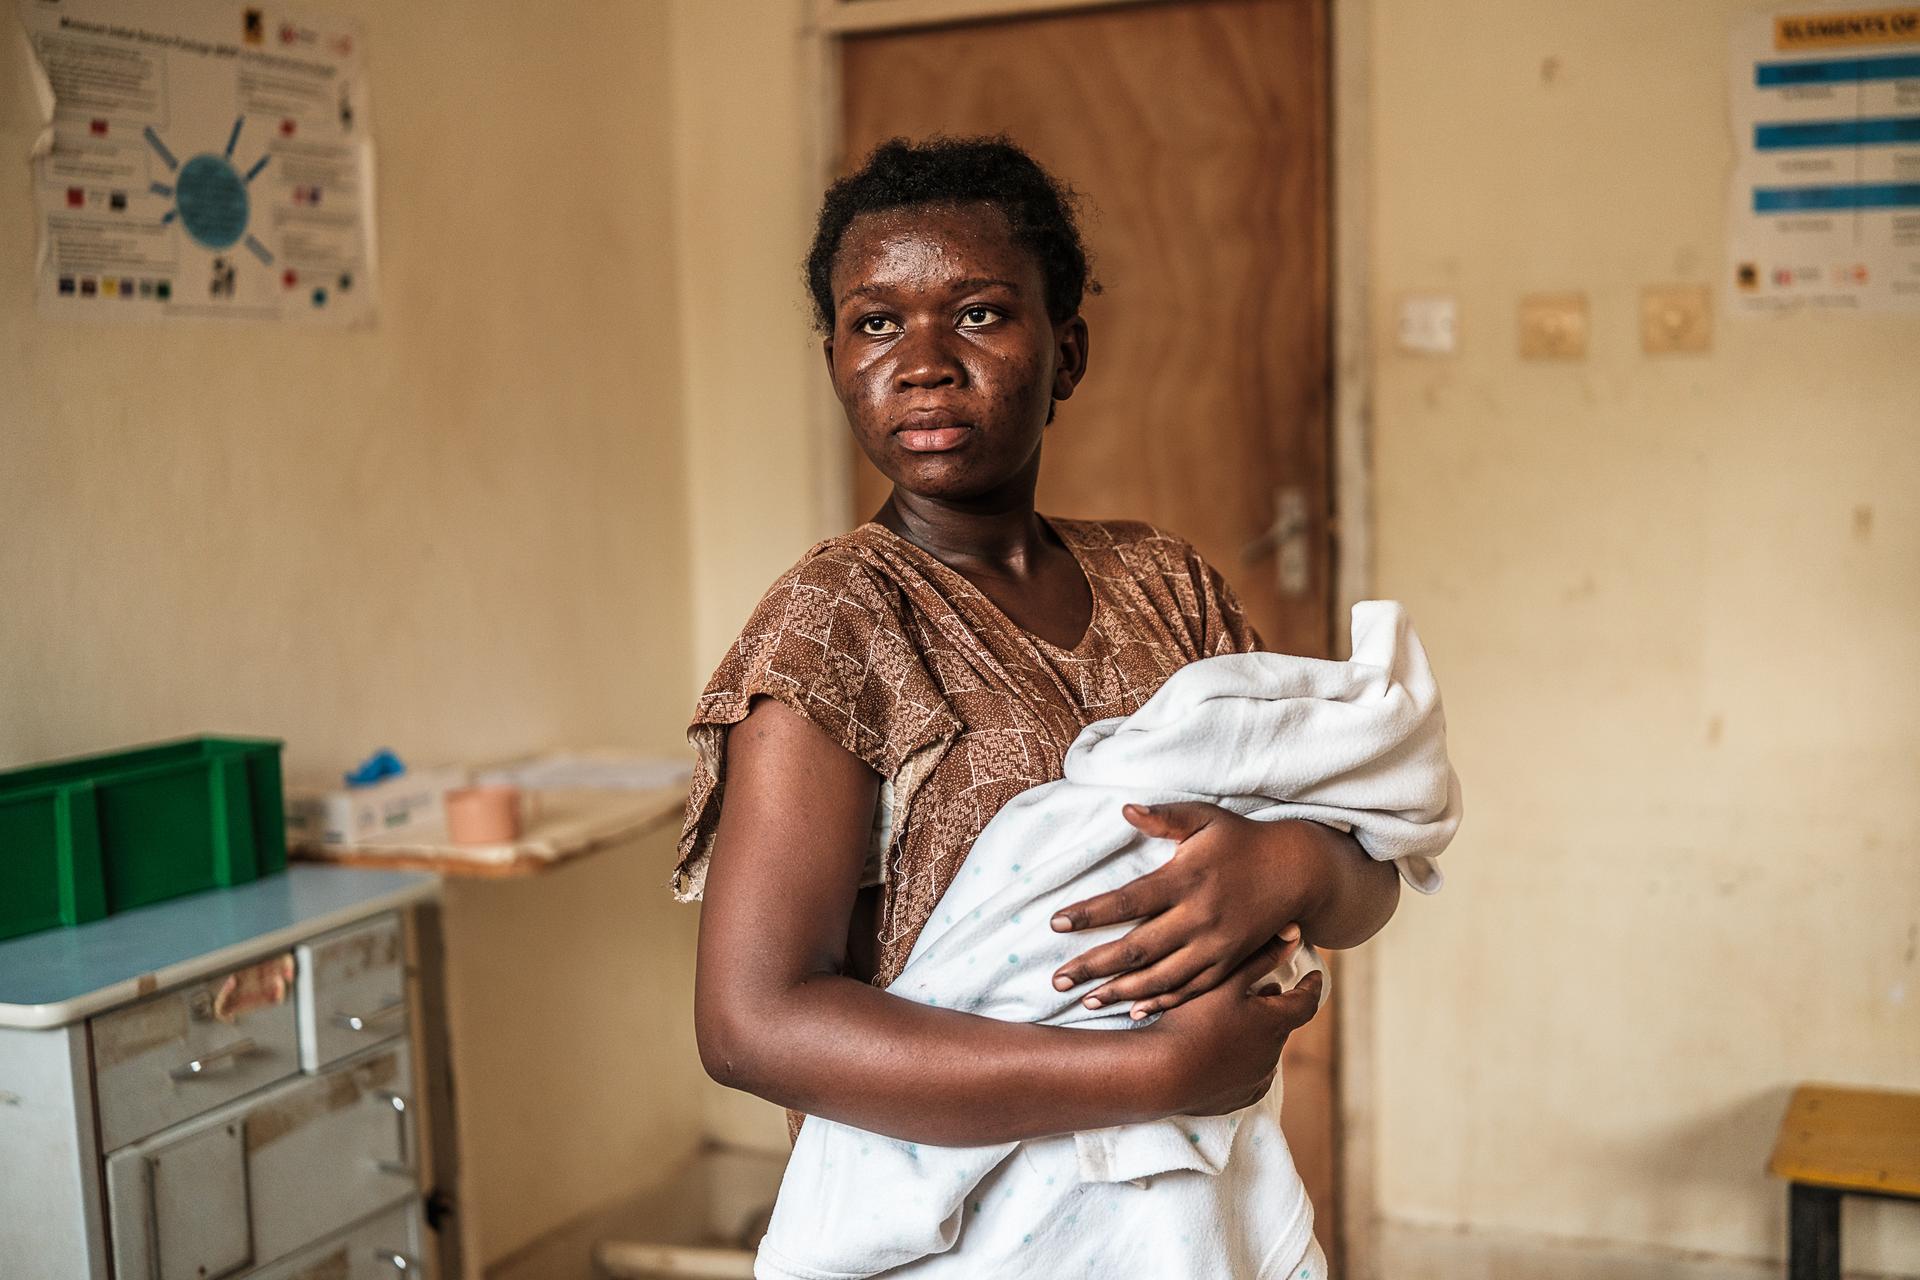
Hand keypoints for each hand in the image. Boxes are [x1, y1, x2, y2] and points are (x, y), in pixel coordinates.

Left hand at [1050, 802, 1330, 1018]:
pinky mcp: (1229, 962)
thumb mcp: (1205, 818)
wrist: (1297, 871)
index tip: (1056, 922)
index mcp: (1185, 879)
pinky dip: (1162, 1002)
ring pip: (1161, 977)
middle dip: (1094, 966)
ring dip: (1121, 992)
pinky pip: (1191, 989)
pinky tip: (1134, 1011)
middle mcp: (1198, 917)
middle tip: (1057, 980)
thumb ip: (1164, 816)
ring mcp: (1215, 945)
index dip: (1090, 913)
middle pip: (1137, 949)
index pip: (1127, 900)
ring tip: (1086, 1001)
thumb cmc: (1241, 840)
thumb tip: (1125, 808)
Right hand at [1140, 935, 1323, 1116]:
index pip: (1306, 1001)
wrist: (1160, 1073)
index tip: (1314, 976)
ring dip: (1255, 1034)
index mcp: (1275, 1024)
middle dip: (1273, 1008)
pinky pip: (1248, 1076)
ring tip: (1234, 1019)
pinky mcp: (1236, 1099)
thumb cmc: (1193, 1020)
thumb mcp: (1226, 980)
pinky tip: (1223, 1052)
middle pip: (1280, 1025)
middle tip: (1260, 991)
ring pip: (1263, 1050)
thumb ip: (1262, 957)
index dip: (1311, 986)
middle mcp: (1272, 1055)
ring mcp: (1255, 1080)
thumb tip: (1295, 935)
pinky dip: (1242, 1061)